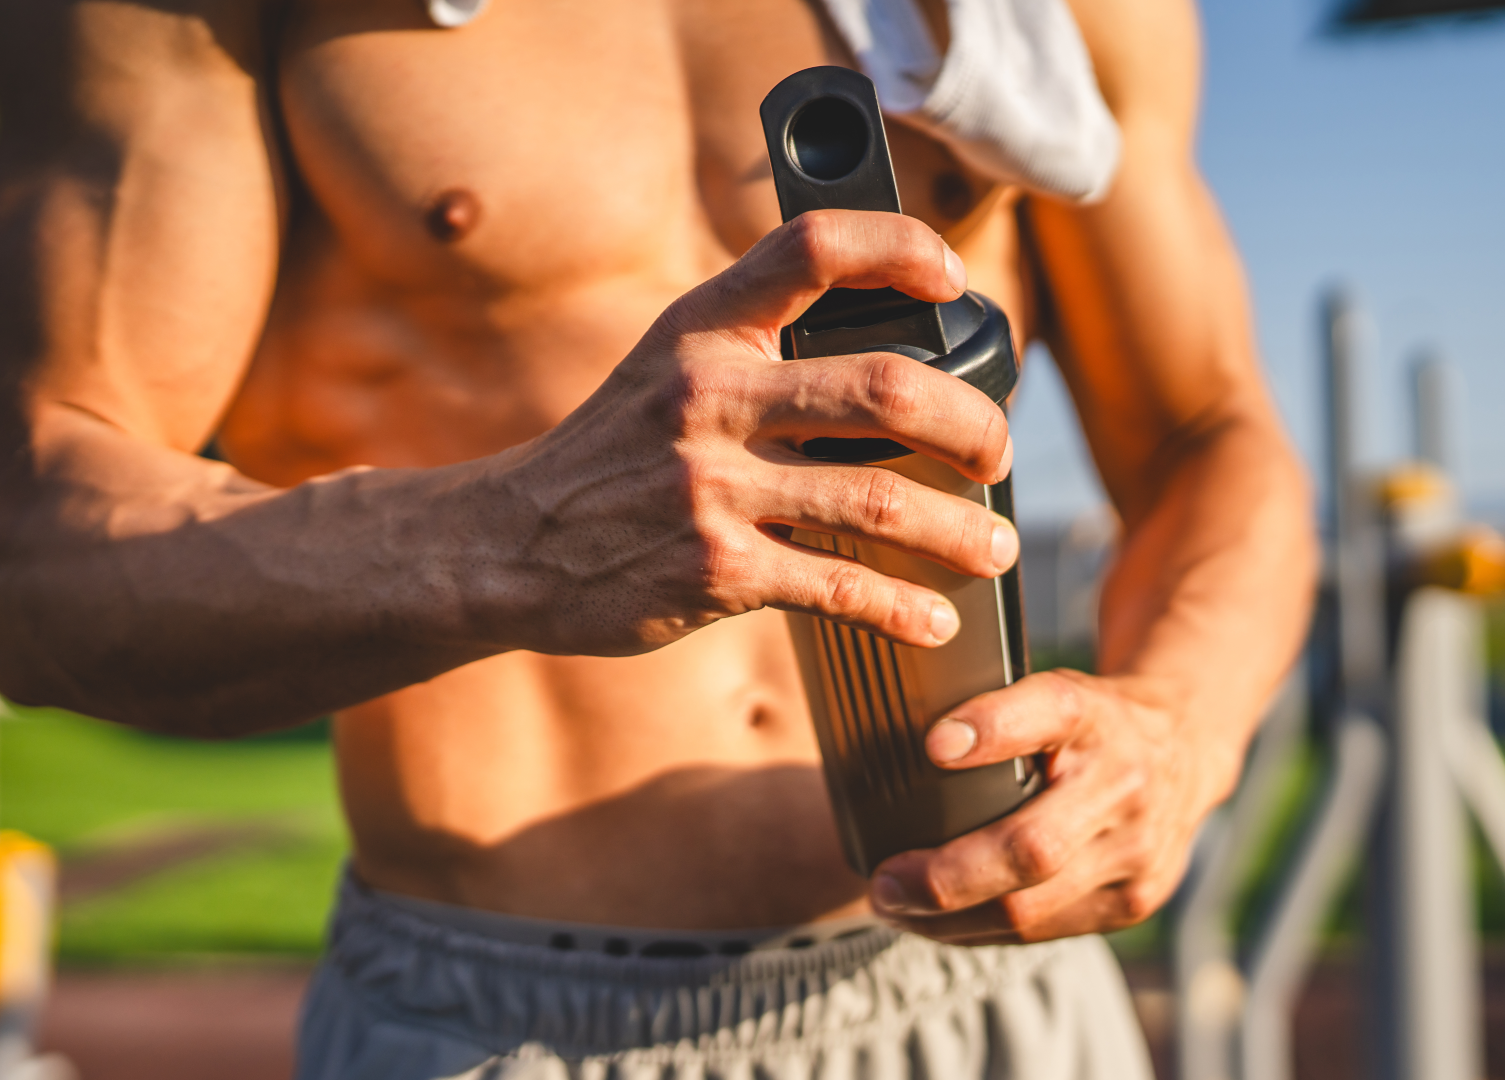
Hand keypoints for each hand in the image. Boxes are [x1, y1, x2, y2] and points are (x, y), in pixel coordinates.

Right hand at [478, 210, 1017, 656]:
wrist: (505, 544)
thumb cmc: (612, 453)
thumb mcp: (665, 366)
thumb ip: (755, 347)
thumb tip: (889, 365)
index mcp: (703, 328)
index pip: (812, 248)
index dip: (899, 247)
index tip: (954, 280)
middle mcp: (708, 396)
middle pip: (884, 388)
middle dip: (971, 426)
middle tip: (998, 456)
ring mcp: (710, 487)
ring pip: (880, 501)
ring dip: (960, 532)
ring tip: (995, 549)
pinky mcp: (713, 570)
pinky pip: (837, 587)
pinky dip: (901, 609)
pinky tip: (932, 621)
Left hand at [866, 669, 1242, 944]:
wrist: (1185, 752)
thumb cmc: (1091, 722)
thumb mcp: (1053, 691)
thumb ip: (994, 712)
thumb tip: (910, 748)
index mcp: (1096, 714)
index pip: (1050, 711)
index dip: (991, 729)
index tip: (932, 745)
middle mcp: (1123, 782)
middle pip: (1031, 848)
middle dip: (944, 877)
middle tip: (884, 881)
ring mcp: (1136, 852)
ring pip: (1029, 910)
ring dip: (948, 919)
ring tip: (895, 908)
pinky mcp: (1133, 902)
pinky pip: (1042, 932)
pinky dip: (980, 932)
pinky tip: (939, 923)